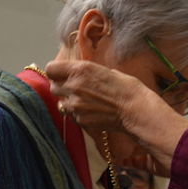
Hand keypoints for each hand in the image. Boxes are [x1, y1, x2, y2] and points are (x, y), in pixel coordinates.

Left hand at [45, 59, 187, 173]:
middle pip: (53, 86)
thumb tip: (79, 74)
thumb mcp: (107, 71)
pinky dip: (76, 112)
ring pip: (60, 102)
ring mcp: (75, 105)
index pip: (51, 68)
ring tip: (84, 99)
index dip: (57, 71)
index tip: (62, 73)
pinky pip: (70, 114)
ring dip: (68, 100)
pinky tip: (91, 109)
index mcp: (81, 70)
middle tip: (74, 86)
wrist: (136, 111)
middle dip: (61, 86)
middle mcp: (74, 87)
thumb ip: (88, 72)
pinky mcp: (79, 120)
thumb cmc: (127, 88)